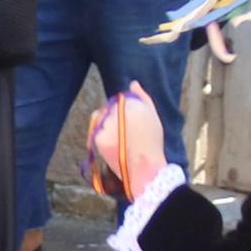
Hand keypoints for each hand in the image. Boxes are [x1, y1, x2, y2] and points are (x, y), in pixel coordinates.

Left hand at [91, 86, 176, 206]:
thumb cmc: (152, 141)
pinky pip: (98, 132)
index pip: (120, 100)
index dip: (124, 113)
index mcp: (131, 104)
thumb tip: (133, 83)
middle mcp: (117, 112)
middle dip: (114, 119)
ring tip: (122, 141)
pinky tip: (116, 146)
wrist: (145, 167)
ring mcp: (106, 125)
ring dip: (108, 127)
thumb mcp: (153, 115)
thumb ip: (142, 97)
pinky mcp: (99, 137)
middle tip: (126, 135)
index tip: (131, 125)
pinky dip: (104, 137)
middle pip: (109, 109)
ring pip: (102, 120)